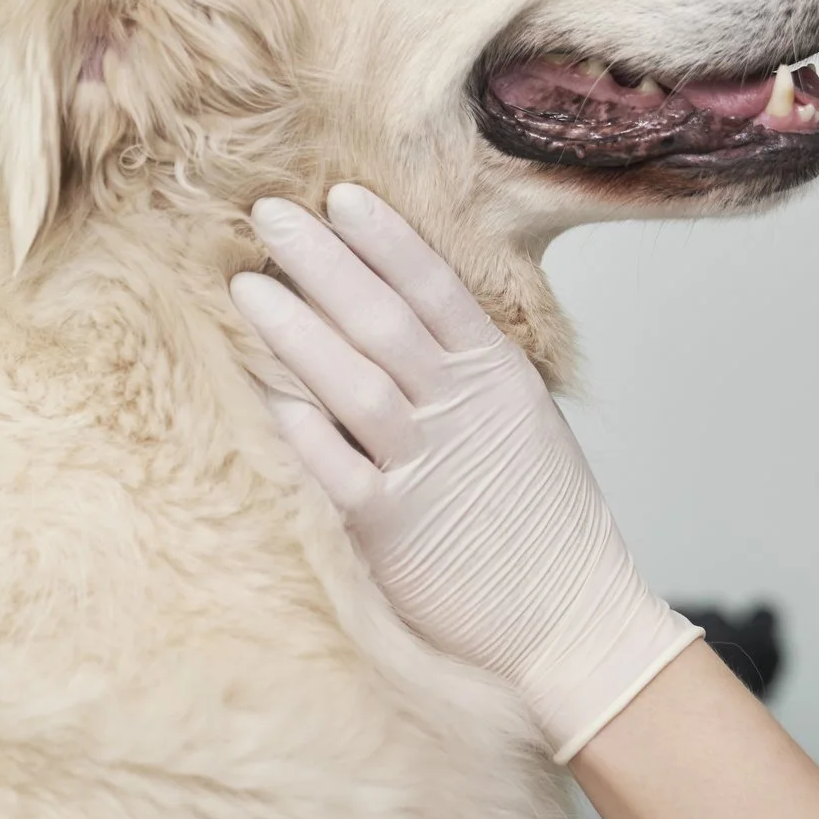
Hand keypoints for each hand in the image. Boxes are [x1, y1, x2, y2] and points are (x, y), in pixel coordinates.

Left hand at [230, 184, 700, 760]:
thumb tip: (394, 310)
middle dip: (322, 261)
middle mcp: (463, 413)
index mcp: (499, 378)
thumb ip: (464, 371)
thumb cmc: (542, 523)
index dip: (385, 239)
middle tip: (267, 213)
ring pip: (352, 384)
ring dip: (295, 332)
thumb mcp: (520, 423)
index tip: (338, 196)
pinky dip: (299, 429)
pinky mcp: (395, 532)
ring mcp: (429, 470)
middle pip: (383, 320)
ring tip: (246, 286)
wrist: (573, 621)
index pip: (436, 288)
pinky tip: (257, 393)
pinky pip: (336, 470)